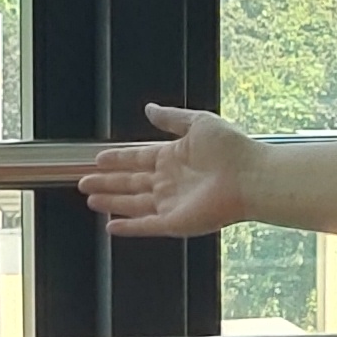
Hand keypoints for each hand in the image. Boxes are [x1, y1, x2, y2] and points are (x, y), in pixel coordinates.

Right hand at [79, 104, 263, 237]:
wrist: (251, 177)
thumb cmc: (231, 148)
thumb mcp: (198, 123)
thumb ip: (171, 118)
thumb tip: (149, 108)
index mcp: (174, 156)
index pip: (138, 157)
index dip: (117, 159)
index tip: (98, 159)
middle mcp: (170, 180)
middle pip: (130, 182)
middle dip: (106, 182)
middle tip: (84, 182)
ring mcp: (171, 203)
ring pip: (133, 203)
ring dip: (111, 201)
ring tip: (90, 199)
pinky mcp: (175, 222)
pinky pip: (146, 226)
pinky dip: (128, 227)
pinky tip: (110, 227)